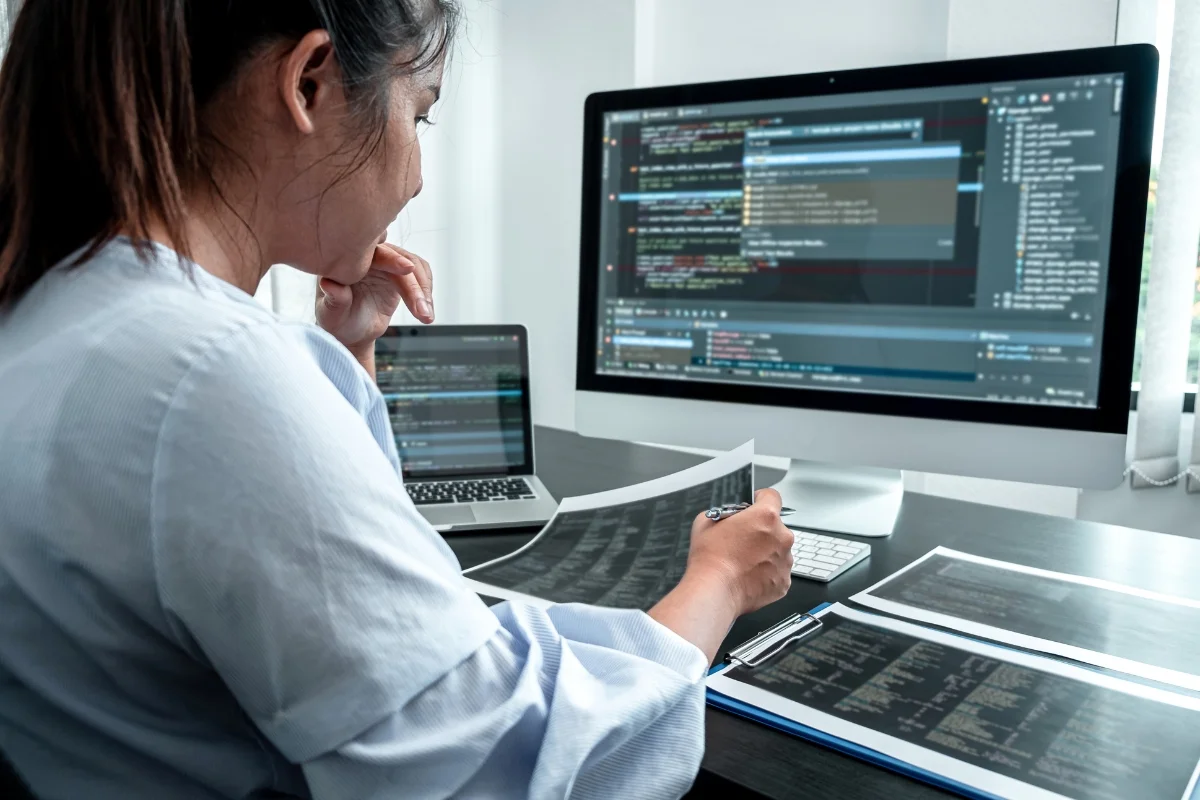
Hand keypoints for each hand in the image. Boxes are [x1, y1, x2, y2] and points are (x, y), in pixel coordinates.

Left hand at [315, 243, 433, 355]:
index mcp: (349, 261)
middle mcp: (369, 257)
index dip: (392, 259)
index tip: (407, 269)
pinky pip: (420, 274)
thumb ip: (334, 299)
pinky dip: (427, 292)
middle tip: (422, 308)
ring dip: (424, 290)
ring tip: (425, 316)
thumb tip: (329, 284)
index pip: (374, 253)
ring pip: (414, 266)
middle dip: (414, 283)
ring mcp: (387, 263)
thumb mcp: (331, 315)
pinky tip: (426, 310)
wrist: (351, 331)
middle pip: (400, 258)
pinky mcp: (400, 274)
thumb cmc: (337, 321)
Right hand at [685, 489, 793, 615]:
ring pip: (778, 550)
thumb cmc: (710, 558)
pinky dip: (766, 573)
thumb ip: (723, 513)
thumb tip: (728, 516)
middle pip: (776, 526)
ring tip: (743, 561)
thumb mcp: (706, 521)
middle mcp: (782, 537)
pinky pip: (778, 571)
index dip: (759, 499)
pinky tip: (748, 575)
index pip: (771, 496)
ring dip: (765, 552)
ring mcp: (785, 561)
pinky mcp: (784, 582)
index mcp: (766, 516)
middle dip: (761, 530)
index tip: (753, 506)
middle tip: (741, 540)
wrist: (715, 591)